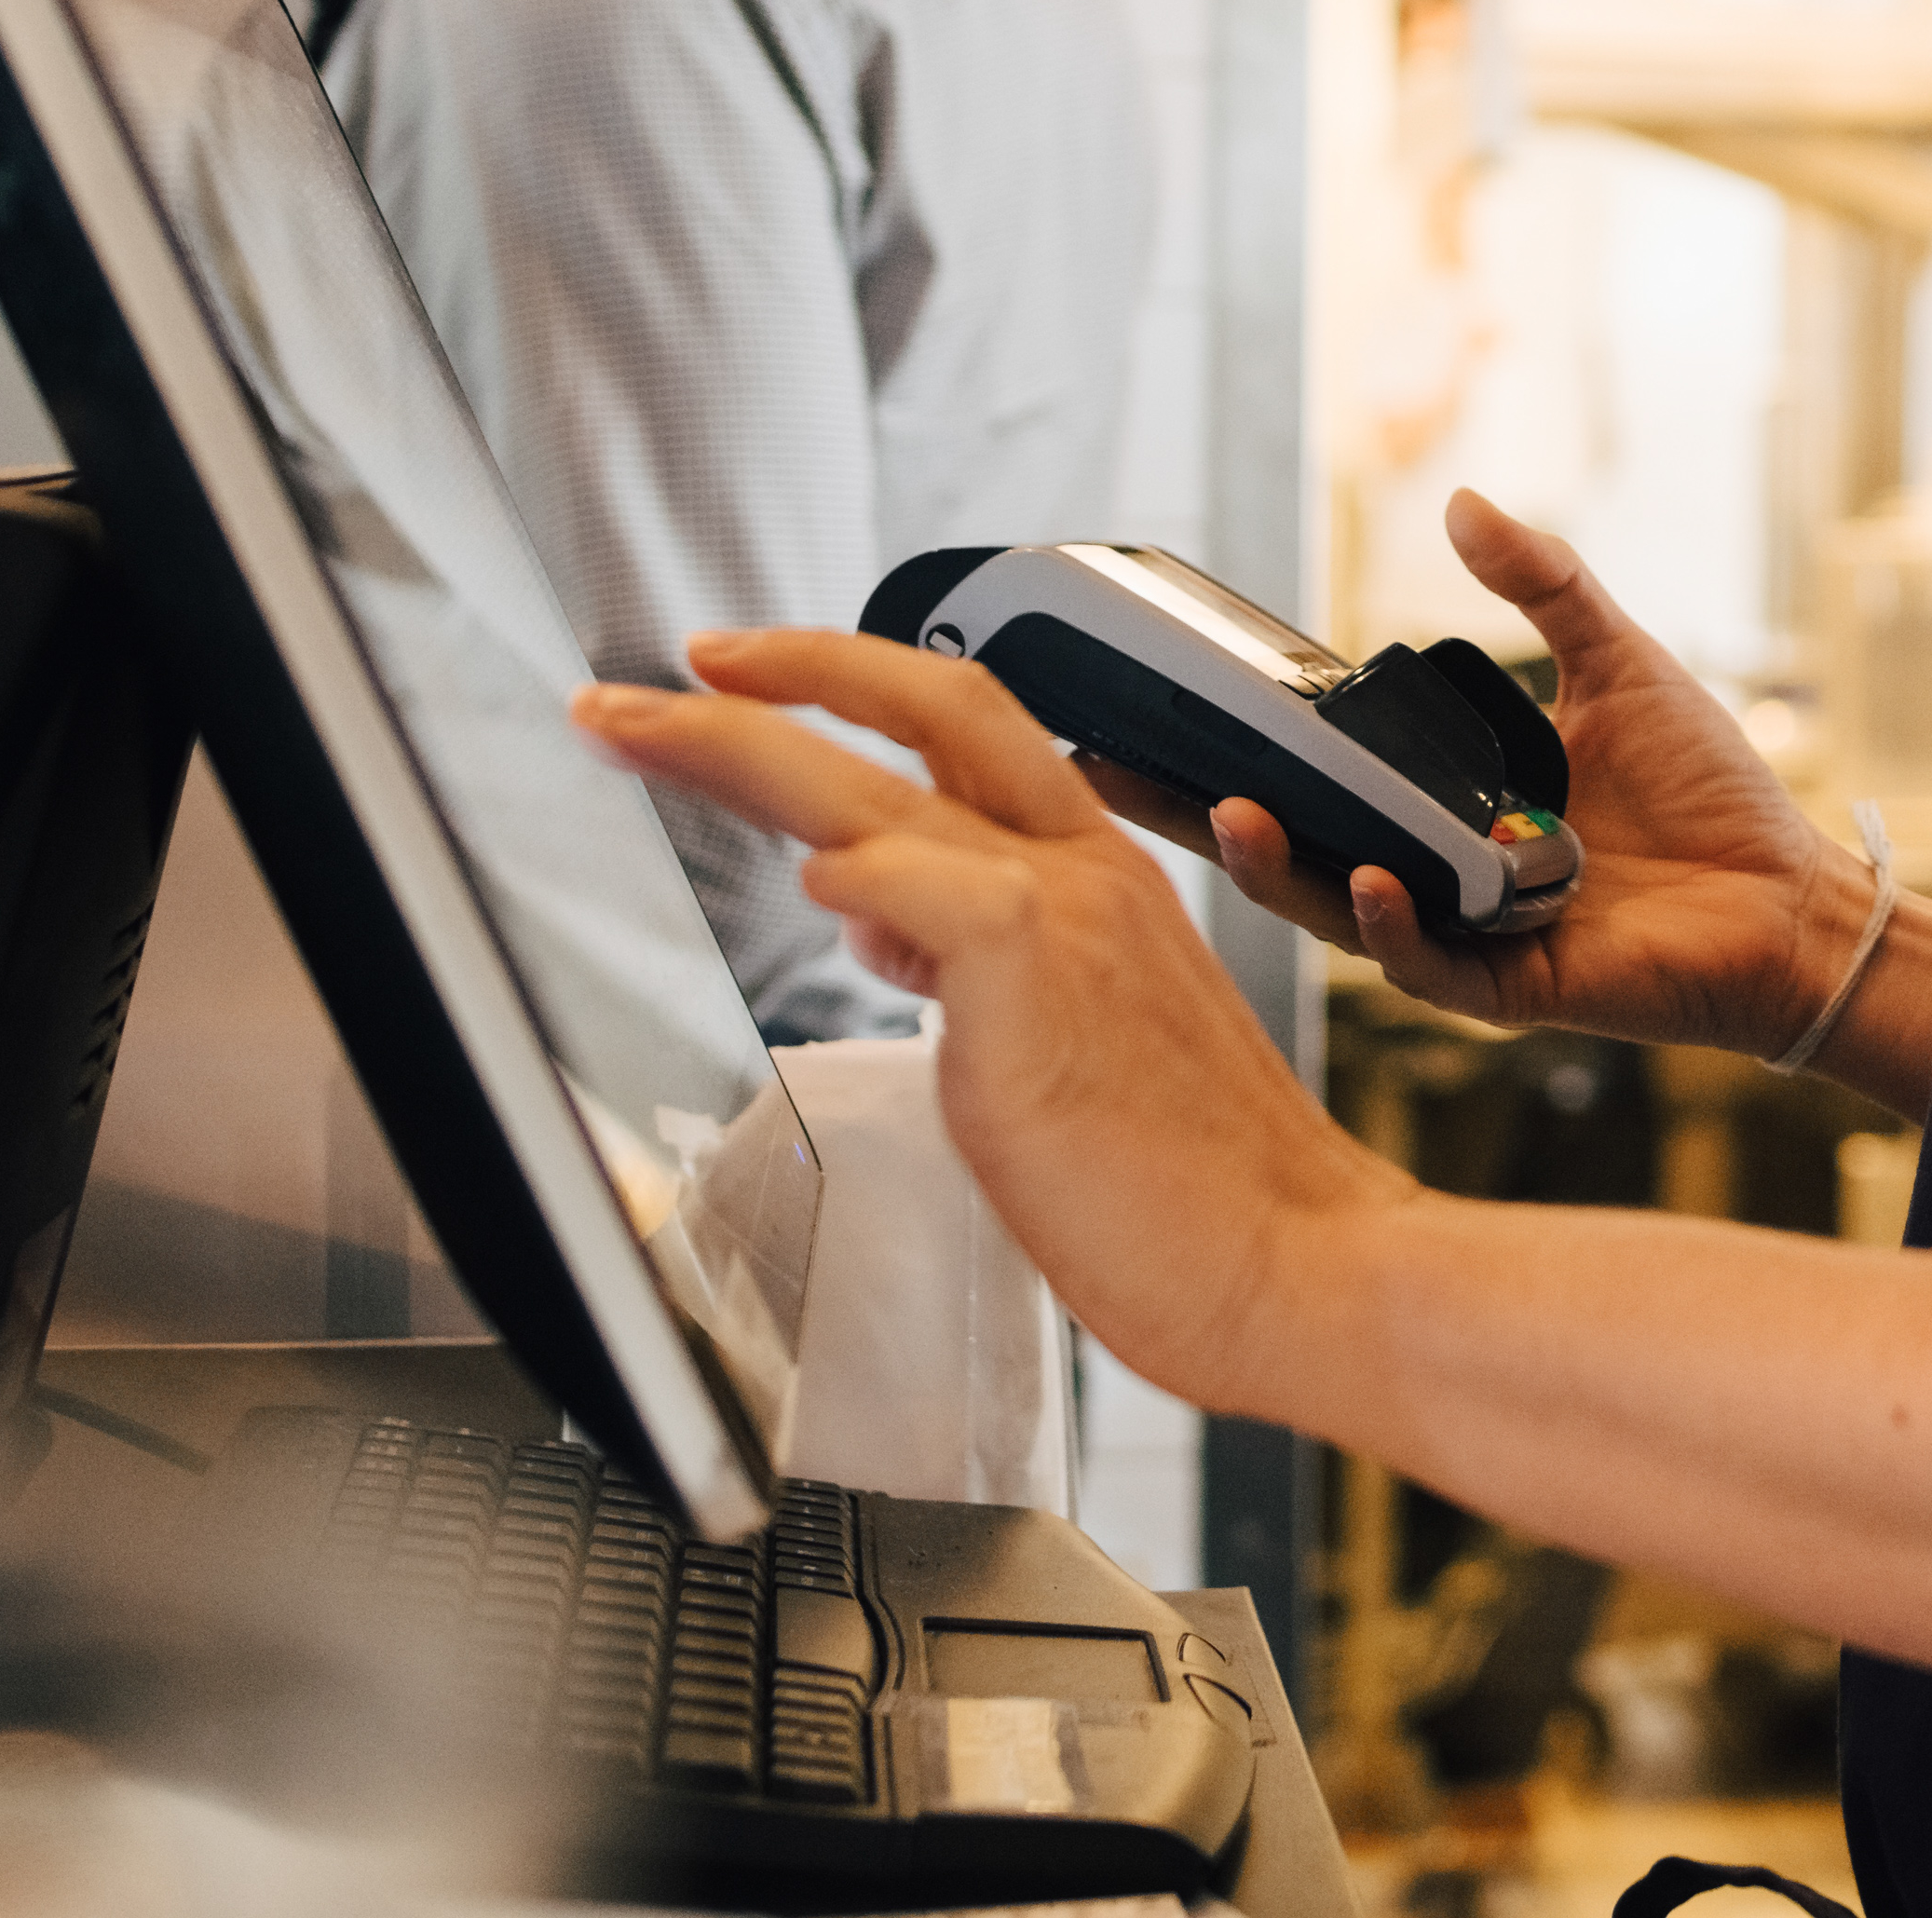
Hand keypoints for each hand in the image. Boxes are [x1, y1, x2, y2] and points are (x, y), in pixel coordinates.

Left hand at [574, 632, 1401, 1407]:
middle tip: (664, 669)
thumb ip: (978, 967)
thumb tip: (882, 922)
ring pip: (878, 786)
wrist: (1298, 1263)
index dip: (857, 685)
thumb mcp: (1075, 1047)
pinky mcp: (1034, 979)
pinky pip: (912, 886)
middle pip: (925, 708)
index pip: (972, 730)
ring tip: (633, 732)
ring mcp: (1066, 915)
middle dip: (777, 670)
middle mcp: (1086, 872)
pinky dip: (846, 877)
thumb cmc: (1196, 1194)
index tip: (756, 683)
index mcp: (1101, 880)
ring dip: (733, 747)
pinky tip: (807, 893)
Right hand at [1198, 491, 1875, 1064]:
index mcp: (1444, 806)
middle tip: (1114, 769)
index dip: (1228, 750)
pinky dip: (1393, 926)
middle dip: (1198, 813)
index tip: (1142, 712)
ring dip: (1280, 870)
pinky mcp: (1512, 987)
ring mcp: (1466, 935)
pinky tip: (1370, 882)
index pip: (1314, 776)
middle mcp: (1435, 875)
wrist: (1790, 898)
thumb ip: (1542, 585)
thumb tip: (1462, 498)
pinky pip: (1430, 965)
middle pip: (1291, 847)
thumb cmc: (1709, 792)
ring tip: (1228, 817)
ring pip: (1338, 912)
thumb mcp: (1618, 664)